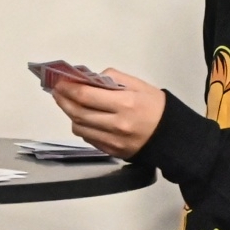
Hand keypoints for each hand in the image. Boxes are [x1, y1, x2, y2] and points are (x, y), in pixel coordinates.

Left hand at [51, 69, 165, 157]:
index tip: (59, 82)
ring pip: (79, 128)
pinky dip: (81, 126)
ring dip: (69, 114)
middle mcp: (116, 124)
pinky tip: (82, 117)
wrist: (172, 136)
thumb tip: (90, 78)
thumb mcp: (139, 85)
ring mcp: (113, 140)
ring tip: (67, 103)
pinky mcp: (112, 151)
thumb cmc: (156, 107)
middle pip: (78, 113)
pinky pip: (89, 138)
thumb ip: (113, 78)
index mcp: (124, 104)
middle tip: (57, 91)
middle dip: (63, 101)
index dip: (68, 89)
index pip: (86, 96)